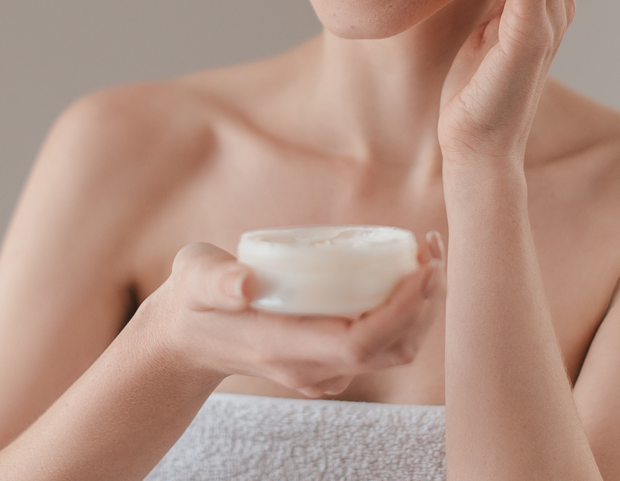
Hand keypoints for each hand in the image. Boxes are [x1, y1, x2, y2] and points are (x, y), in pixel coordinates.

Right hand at [141, 233, 445, 397]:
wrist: (187, 340)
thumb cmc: (193, 300)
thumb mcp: (194, 279)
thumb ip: (215, 280)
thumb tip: (244, 282)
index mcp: (282, 346)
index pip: (360, 341)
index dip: (400, 310)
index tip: (422, 267)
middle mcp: (309, 367)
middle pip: (392, 349)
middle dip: (424, 301)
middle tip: (432, 248)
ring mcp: (322, 371)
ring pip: (394, 351)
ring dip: (422, 306)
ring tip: (427, 253)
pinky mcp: (330, 363)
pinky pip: (383, 345)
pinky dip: (406, 312)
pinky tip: (405, 272)